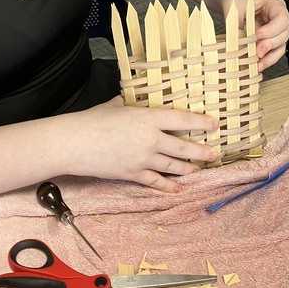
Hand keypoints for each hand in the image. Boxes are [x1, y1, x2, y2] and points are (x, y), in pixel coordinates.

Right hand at [70, 98, 219, 192]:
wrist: (74, 143)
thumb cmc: (92, 120)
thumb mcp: (116, 105)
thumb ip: (132, 104)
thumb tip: (136, 99)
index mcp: (147, 119)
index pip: (182, 121)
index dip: (201, 123)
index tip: (214, 125)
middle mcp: (150, 140)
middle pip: (183, 148)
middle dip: (201, 152)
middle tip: (213, 153)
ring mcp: (143, 160)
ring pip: (174, 167)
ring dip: (189, 169)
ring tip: (199, 169)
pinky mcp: (133, 175)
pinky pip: (156, 182)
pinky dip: (169, 186)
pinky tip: (178, 188)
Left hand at [223, 0, 288, 70]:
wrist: (232, 3)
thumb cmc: (235, 0)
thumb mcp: (234, 8)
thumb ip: (236, 23)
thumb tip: (236, 43)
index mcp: (275, 4)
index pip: (282, 18)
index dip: (272, 29)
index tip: (257, 35)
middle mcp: (279, 18)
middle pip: (284, 34)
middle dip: (270, 44)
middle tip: (257, 52)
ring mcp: (276, 30)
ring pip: (280, 46)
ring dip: (270, 56)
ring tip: (258, 64)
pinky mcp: (270, 41)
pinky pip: (272, 52)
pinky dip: (266, 60)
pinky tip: (257, 66)